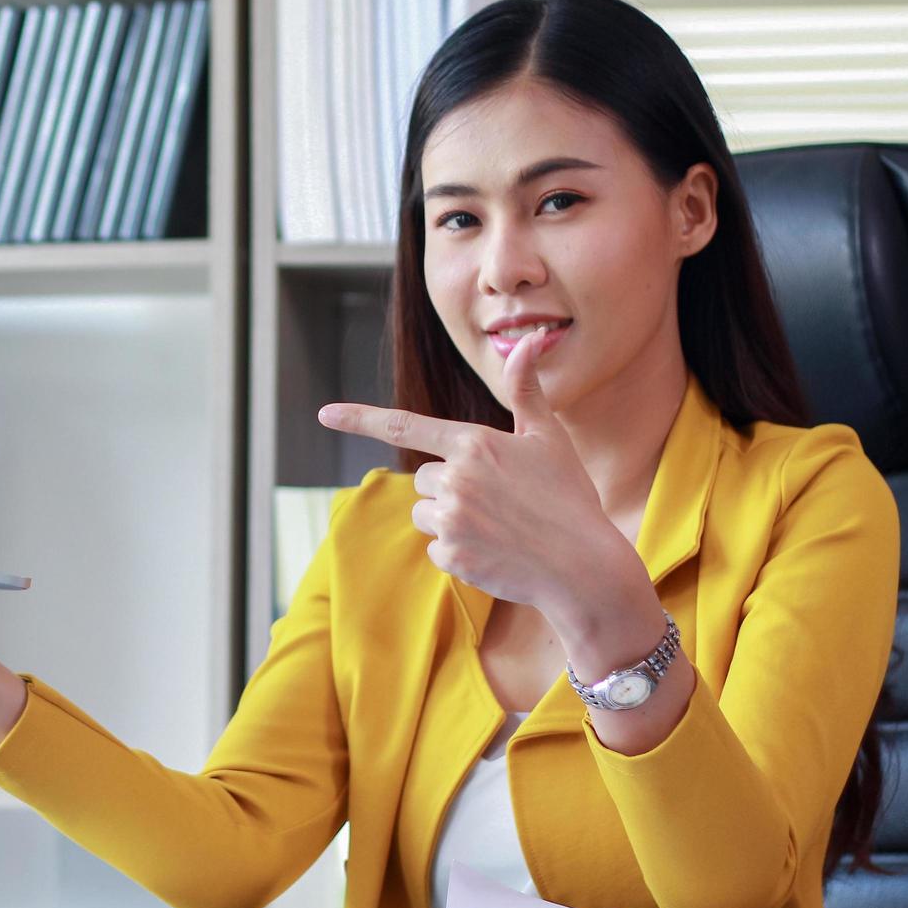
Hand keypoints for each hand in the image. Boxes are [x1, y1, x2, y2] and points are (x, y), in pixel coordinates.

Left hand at [317, 327, 615, 609]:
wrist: (583, 567)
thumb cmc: (568, 498)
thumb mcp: (548, 438)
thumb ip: (526, 390)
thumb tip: (529, 340)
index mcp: (474, 442)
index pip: (405, 425)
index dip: (360, 419)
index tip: (324, 414)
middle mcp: (455, 477)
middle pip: (423, 479)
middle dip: (449, 488)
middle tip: (497, 501)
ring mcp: (451, 517)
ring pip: (425, 513)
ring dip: (450, 520)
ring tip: (497, 526)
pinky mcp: (451, 555)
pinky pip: (435, 548)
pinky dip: (458, 553)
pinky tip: (494, 552)